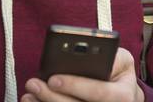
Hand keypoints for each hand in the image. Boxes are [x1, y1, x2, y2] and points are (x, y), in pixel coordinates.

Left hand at [21, 48, 143, 101]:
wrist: (124, 95)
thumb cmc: (118, 72)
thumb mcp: (122, 59)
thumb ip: (111, 56)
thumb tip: (86, 56)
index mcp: (123, 96)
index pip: (99, 92)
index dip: (75, 86)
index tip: (53, 78)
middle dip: (51, 97)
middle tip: (33, 83)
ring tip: (29, 93)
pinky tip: (33, 101)